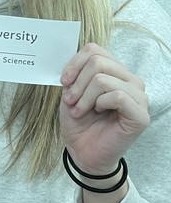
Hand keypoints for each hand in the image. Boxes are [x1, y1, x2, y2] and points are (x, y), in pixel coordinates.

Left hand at [60, 43, 149, 173]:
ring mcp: (138, 97)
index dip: (74, 64)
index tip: (63, 81)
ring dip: (84, 97)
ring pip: (103, 79)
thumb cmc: (80, 124)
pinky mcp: (140, 114)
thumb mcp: (72, 92)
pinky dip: (99, 104)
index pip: (95, 50)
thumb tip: (72, 59)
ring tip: (80, 111)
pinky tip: (97, 113)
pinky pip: (116, 96)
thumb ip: (76, 73)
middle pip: (98, 62)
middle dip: (77, 83)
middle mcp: (131, 81)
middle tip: (70, 101)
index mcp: (116, 72)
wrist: (84, 153)